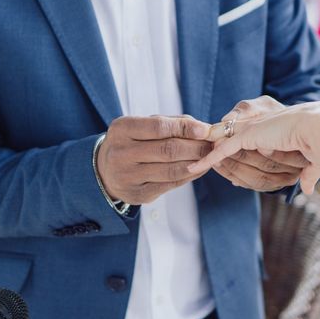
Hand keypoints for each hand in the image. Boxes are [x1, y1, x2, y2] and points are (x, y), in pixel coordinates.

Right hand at [97, 116, 211, 204]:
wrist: (106, 170)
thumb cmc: (133, 142)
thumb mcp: (144, 125)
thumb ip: (172, 123)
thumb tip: (204, 129)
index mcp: (122, 129)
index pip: (159, 127)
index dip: (185, 129)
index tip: (205, 130)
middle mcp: (121, 153)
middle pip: (168, 150)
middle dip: (196, 147)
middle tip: (213, 145)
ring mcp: (128, 176)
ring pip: (171, 170)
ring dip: (196, 163)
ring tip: (209, 157)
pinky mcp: (137, 195)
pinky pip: (170, 185)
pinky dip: (189, 177)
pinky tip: (199, 169)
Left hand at [190, 103, 319, 193]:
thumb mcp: (312, 162)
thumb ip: (307, 174)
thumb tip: (308, 189)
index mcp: (273, 131)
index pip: (247, 142)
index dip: (234, 155)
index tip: (230, 174)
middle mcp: (260, 128)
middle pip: (230, 146)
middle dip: (216, 158)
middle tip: (198, 167)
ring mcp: (252, 131)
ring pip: (225, 147)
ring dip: (209, 159)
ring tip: (192, 167)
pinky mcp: (247, 136)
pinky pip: (222, 150)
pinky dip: (208, 159)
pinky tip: (195, 167)